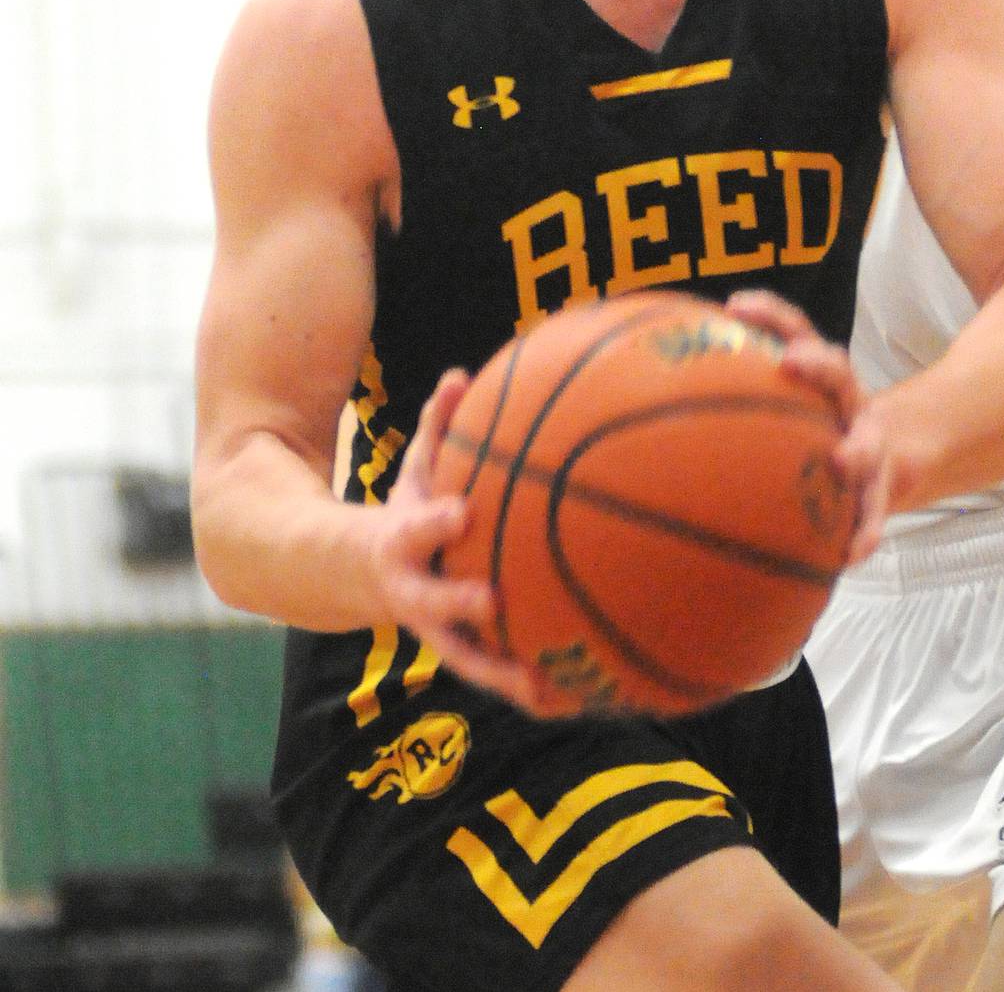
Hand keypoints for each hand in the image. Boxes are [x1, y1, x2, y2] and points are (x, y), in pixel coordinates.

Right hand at [369, 368, 550, 712]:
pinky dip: (536, 689)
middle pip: (434, 608)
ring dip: (508, 677)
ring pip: (470, 662)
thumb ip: (437, 427)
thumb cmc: (403, 516)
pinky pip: (499, 675)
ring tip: (557, 690)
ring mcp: (435, 633)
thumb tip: (459, 373)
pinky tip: (585, 698)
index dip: (435, 523)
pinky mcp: (460, 654)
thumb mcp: (412, 473)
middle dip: (460, 606)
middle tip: (496, 602)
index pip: (414, 529)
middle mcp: (413, 595)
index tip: (461, 512)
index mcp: (399, 545)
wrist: (349, 580)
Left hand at [724, 289, 887, 565]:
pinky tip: (850, 554)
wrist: (876, 456)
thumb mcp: (774, 406)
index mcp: (815, 372)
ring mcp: (867, 440)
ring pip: (869, 439)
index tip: (735, 308)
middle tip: (791, 362)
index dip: (768, 315)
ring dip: (858, 448)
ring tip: (842, 461)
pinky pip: (875, 510)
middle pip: (837, 370)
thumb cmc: (803, 430)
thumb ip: (722, 399)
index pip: (793, 329)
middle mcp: (845, 399)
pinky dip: (865, 530)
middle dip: (816, 362)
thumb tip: (634, 394)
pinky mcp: (880, 485)